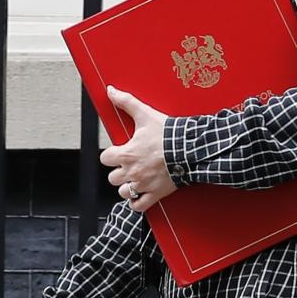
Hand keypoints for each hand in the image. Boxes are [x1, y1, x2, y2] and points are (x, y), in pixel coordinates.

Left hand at [100, 85, 176, 211]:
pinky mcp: (155, 194)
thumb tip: (111, 91)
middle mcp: (132, 172)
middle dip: (119, 171)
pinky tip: (139, 195)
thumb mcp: (145, 114)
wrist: (191, 149)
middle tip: (129, 165)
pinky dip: (136, 202)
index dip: (110, 155)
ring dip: (126, 187)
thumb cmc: (169, 134)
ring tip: (135, 178)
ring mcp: (143, 185)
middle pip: (113, 177)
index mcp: (126, 154)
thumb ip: (126, 102)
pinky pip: (138, 206)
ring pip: (123, 192)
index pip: (105, 159)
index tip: (118, 152)